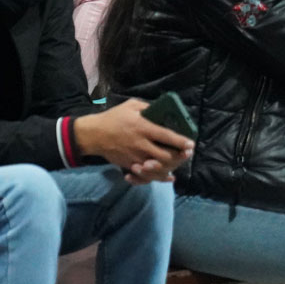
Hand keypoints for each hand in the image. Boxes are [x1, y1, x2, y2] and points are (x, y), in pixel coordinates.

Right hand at [72, 99, 193, 183]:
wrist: (93, 135)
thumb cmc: (113, 118)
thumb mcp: (130, 105)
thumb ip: (147, 107)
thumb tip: (161, 109)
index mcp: (142, 128)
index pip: (166, 136)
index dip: (180, 141)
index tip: (191, 144)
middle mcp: (141, 144)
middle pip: (165, 156)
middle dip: (179, 157)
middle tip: (187, 153)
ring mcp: (135, 157)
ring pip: (157, 169)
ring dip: (170, 168)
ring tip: (178, 163)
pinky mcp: (129, 165)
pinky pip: (146, 176)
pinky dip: (158, 177)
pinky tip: (168, 176)